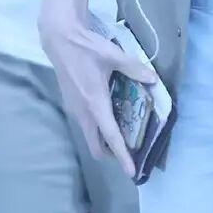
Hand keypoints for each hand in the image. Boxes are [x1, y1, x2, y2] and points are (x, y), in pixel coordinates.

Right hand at [39, 17, 156, 179]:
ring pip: (90, 135)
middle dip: (113, 153)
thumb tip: (153, 79)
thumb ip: (135, 68)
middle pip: (97, 145)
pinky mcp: (70, 103)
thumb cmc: (86, 48)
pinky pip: (85, 123)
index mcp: (95, 104)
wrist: (60, 39)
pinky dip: (97, 127)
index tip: (132, 172)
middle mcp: (83, 112)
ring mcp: (74, 109)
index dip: (123, 156)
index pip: (111, 137)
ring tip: (123, 132)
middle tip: (131, 150)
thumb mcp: (114, 56)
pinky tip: (109, 113)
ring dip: (104, 139)